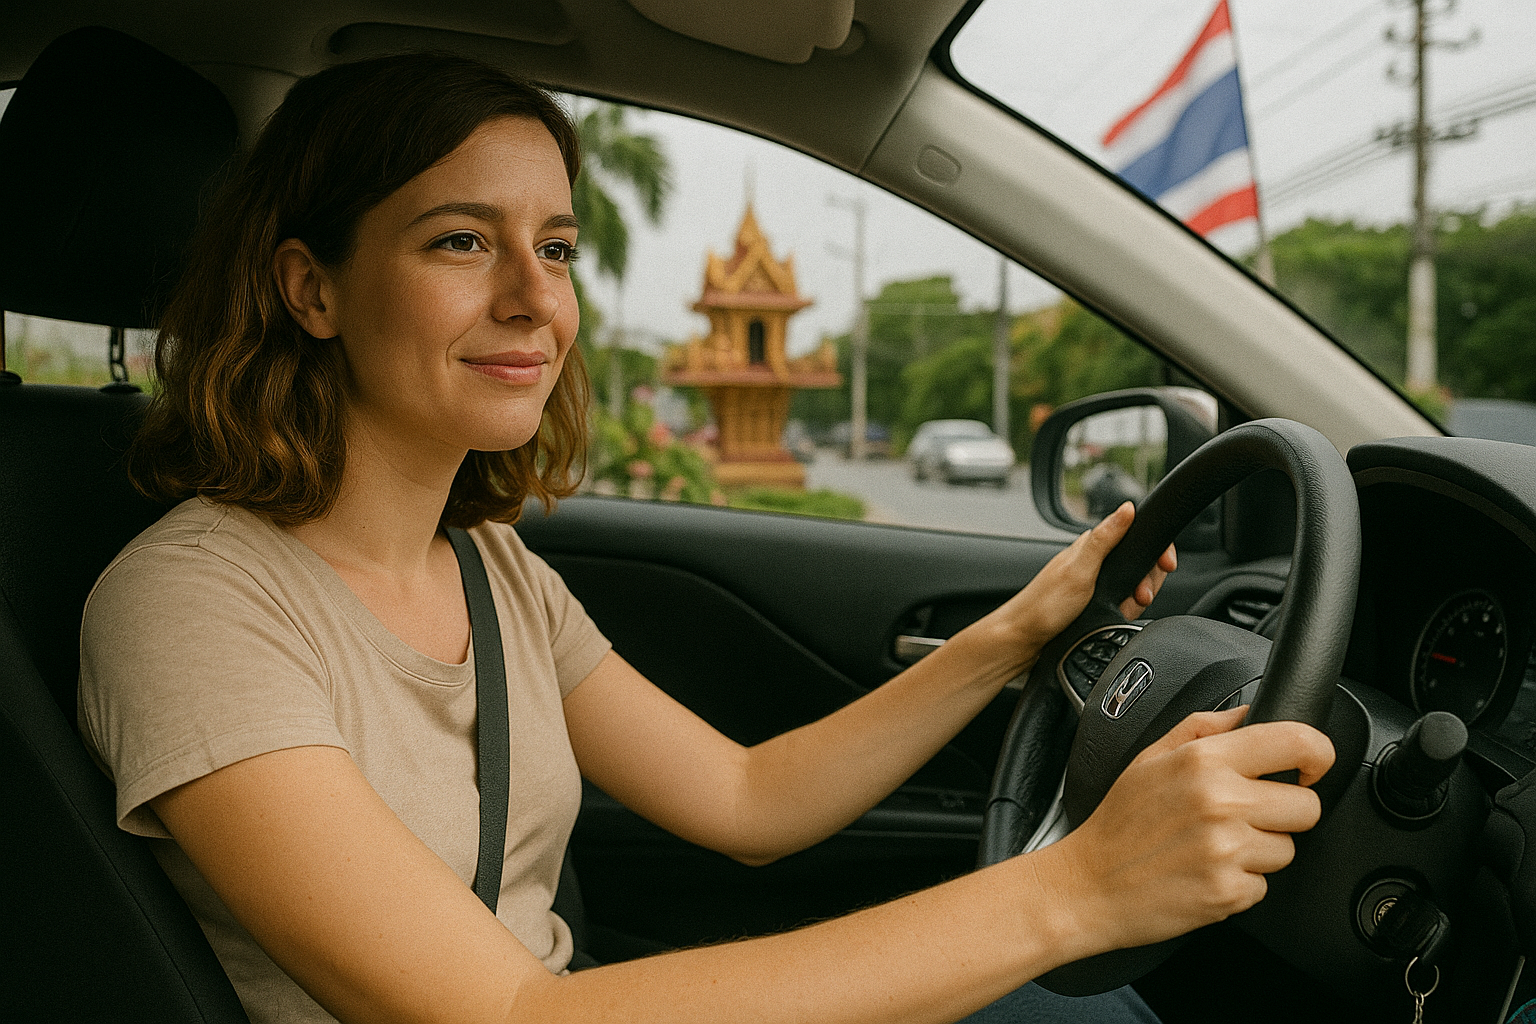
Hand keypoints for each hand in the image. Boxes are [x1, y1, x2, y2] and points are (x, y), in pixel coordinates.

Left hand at [974, 502, 1175, 674]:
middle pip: (1140, 564)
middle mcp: (1094, 561)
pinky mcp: (1093, 601)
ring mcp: (1094, 582)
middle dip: (1146, 582)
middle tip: (1139, 596)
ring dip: (1135, 600)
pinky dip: (1124, 611)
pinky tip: (1116, 617)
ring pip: (1133, 586)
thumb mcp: (1079, 570)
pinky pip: (1121, 603)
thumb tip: (1127, 508)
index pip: (1135, 536)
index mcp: (1091, 546)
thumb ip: (1104, 539)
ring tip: (1124, 608)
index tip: (1166, 565)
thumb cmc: (1045, 606)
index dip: (1156, 549)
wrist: (1025, 639)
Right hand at [1036, 707, 1334, 954]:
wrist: (1089, 885)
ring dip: (1259, 852)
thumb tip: (1249, 712)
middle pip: (1307, 807)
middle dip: (1282, 814)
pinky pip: (1264, 886)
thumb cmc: (1119, 823)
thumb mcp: (1150, 757)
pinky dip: (1240, 883)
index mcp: (1204, 760)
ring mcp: (1227, 849)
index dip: (1318, 755)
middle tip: (1241, 818)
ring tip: (1213, 847)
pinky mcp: (1229, 892)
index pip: (1297, 742)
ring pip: (1287, 849)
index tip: (1310, 767)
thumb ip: (1203, 727)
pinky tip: (1205, 873)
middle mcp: (1220, 801)